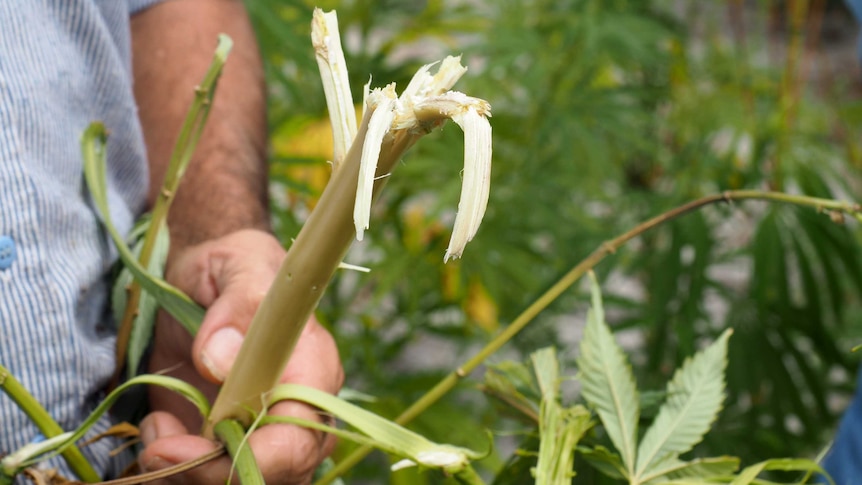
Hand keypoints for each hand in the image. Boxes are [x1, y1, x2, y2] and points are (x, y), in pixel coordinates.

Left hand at [137, 229, 343, 483]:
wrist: (206, 278)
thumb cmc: (232, 264)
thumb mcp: (237, 263)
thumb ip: (239, 302)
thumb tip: (221, 358)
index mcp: (312, 368)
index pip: (302, 437)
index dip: (252, 457)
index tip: (189, 444)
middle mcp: (297, 411)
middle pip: (276, 476)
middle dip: (210, 476)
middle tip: (157, 445)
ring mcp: (262, 432)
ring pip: (241, 484)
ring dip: (186, 476)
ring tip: (155, 432)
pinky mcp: (227, 443)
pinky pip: (208, 478)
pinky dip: (172, 473)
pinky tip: (157, 432)